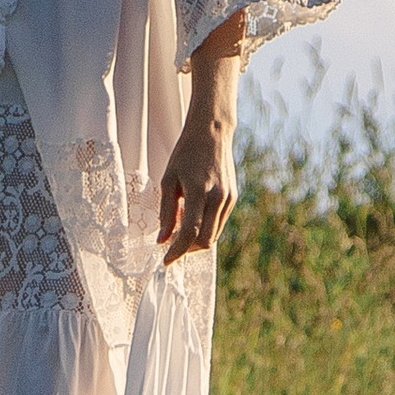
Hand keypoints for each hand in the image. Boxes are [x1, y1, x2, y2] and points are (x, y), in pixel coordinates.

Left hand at [157, 108, 235, 259]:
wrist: (212, 134)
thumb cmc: (185, 154)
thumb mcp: (168, 180)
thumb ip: (166, 212)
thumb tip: (162, 239)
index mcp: (199, 192)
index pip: (189, 233)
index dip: (177, 251)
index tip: (165, 260)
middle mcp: (218, 198)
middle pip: (204, 240)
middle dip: (187, 249)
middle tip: (170, 246)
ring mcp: (228, 199)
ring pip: (213, 235)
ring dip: (195, 240)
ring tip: (179, 228)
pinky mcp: (232, 198)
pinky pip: (218, 223)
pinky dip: (204, 228)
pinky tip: (191, 217)